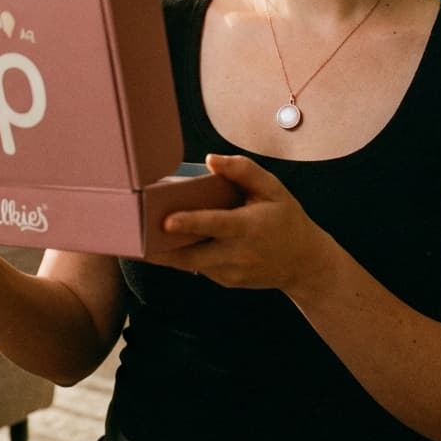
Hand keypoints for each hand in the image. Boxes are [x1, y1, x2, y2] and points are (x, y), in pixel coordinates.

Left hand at [146, 154, 333, 292]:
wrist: (304, 262)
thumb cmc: (286, 219)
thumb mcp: (273, 189)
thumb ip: (243, 171)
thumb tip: (212, 159)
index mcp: (248, 227)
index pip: (214, 225)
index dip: (189, 223)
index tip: (166, 221)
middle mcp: (238, 253)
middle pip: (192, 253)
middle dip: (163, 247)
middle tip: (136, 234)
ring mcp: (231, 272)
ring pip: (190, 263)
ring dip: (167, 252)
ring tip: (141, 238)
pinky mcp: (226, 281)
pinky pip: (199, 267)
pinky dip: (184, 256)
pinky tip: (169, 243)